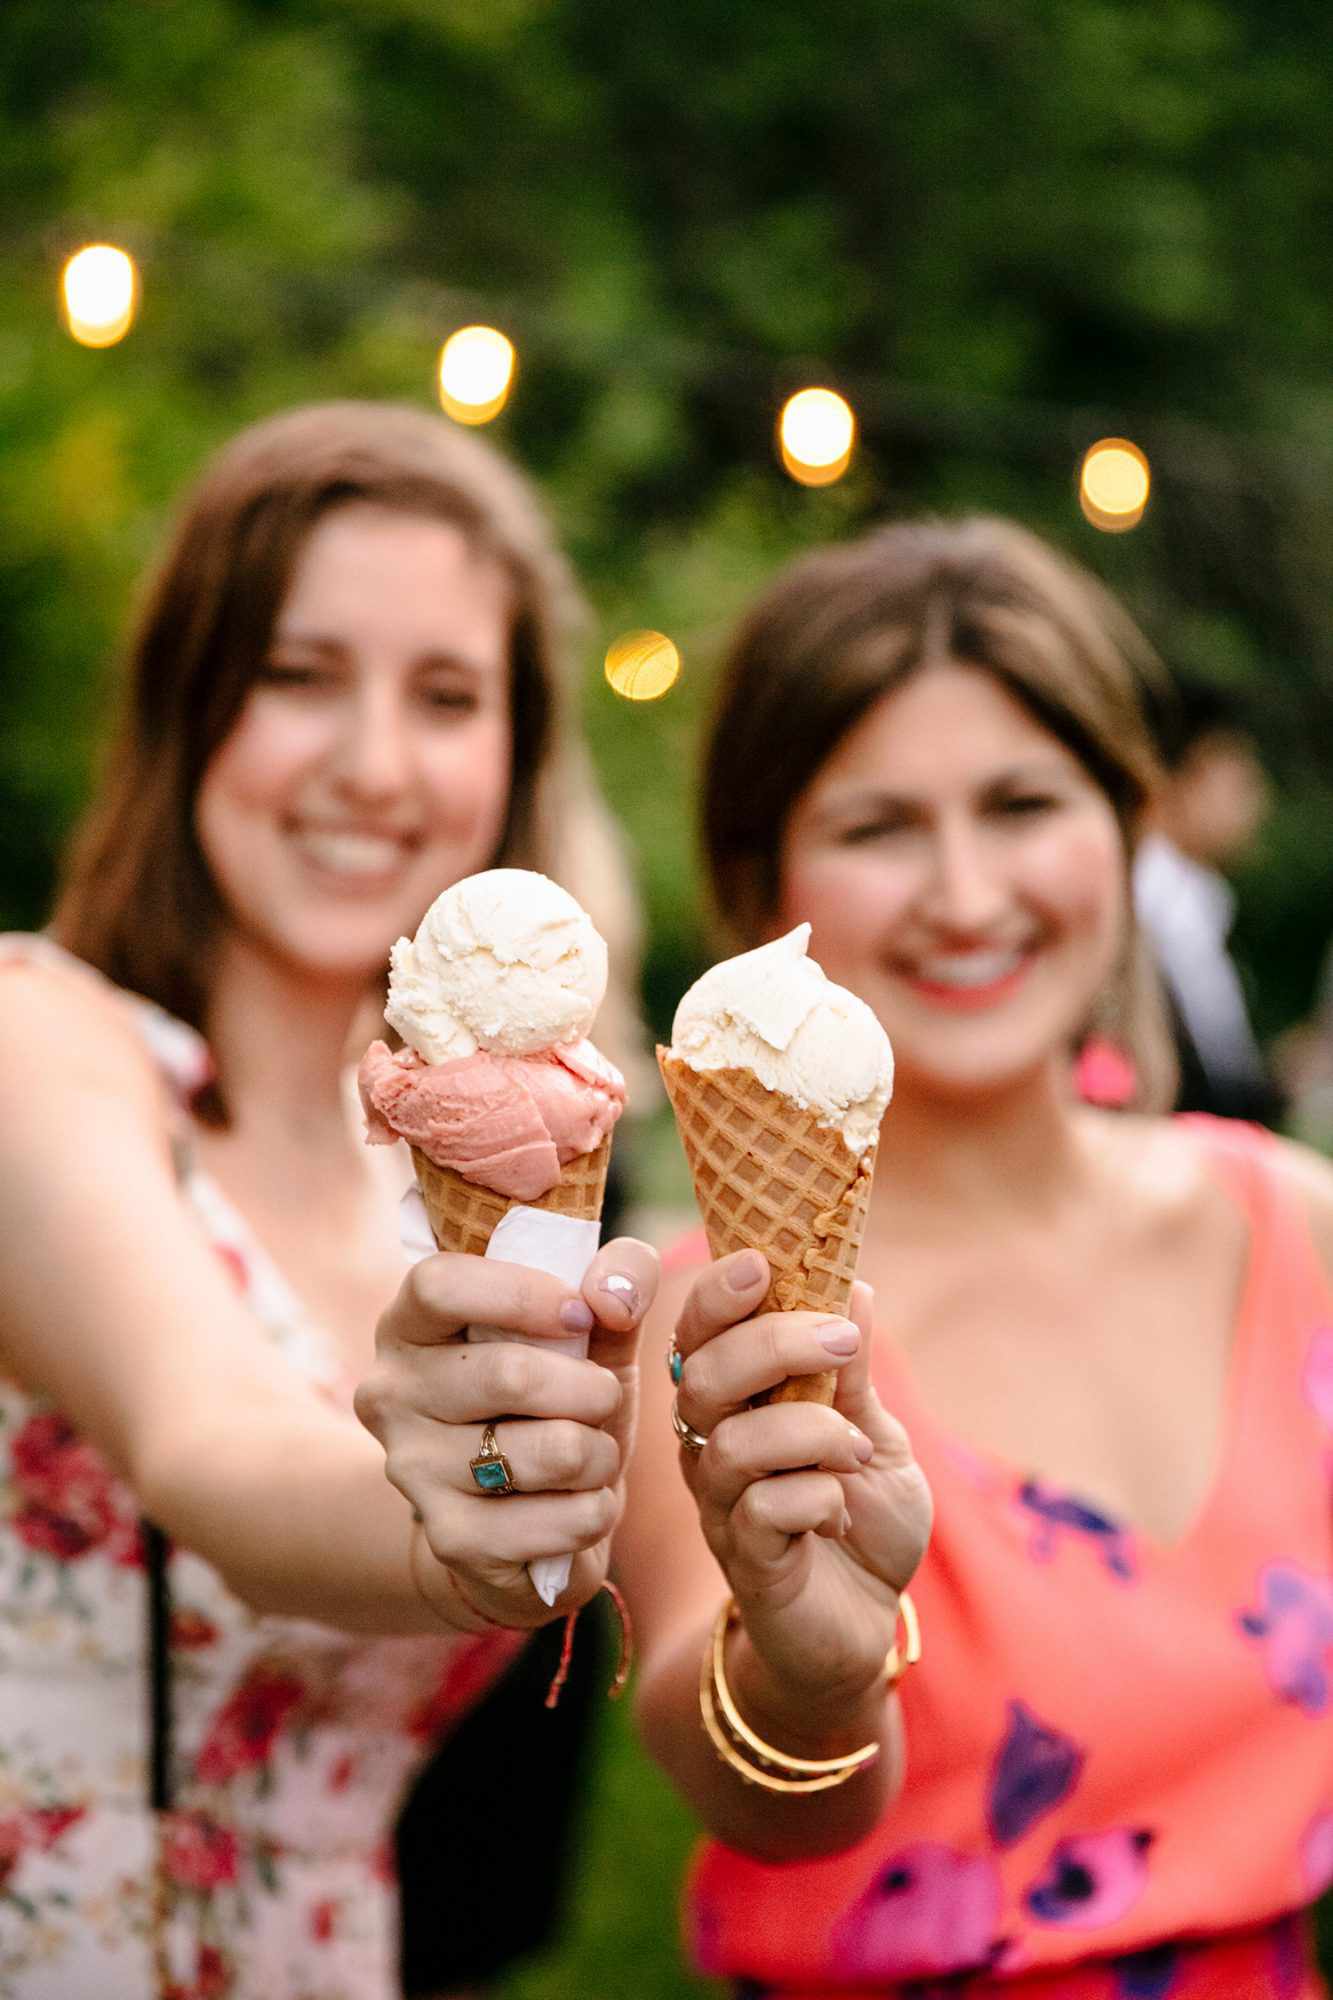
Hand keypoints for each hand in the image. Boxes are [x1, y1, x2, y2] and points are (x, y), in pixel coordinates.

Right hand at [355, 1237, 656, 1629]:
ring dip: (600, 1453)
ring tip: (589, 1455)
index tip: (581, 1314)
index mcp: (410, 1326)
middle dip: (592, 1389)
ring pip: (553, 1450)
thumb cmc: (554, 1404)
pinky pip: (564, 1518)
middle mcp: (391, 1394)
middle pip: (511, 1374)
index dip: (522, 1294)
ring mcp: (412, 1470)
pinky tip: (578, 1506)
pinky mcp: (451, 1538)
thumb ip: (617, 1281)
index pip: (438, 1286)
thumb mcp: (591, 1332)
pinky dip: (597, 1510)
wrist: (523, 1524)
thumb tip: (613, 1294)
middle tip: (602, 1399)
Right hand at [671, 1250, 931, 1721]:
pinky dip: (817, 1496)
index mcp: (732, 1401)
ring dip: (808, 1429)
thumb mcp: (871, 1432)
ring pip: (732, 1443)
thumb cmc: (858, 1518)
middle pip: (704, 1375)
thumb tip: (853, 1285)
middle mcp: (709, 1446)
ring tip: (856, 1449)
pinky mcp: (748, 1563)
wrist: (864, 1624)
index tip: (763, 1262)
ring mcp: (722, 1507)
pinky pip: (765, 1511)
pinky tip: (840, 1510)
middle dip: (774, 1344)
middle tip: (843, 1342)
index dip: (717, 1293)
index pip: (697, 1332)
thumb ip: (852, 1372)